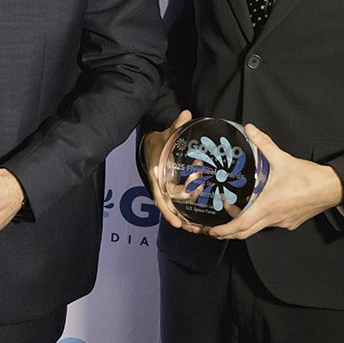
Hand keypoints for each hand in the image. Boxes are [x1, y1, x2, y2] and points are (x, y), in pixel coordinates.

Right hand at [142, 110, 203, 231]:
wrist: (148, 145)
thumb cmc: (157, 142)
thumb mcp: (166, 135)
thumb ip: (177, 126)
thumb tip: (187, 114)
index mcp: (156, 174)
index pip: (159, 196)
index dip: (167, 211)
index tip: (176, 222)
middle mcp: (158, 184)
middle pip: (165, 207)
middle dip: (177, 218)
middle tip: (191, 228)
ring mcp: (162, 187)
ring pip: (170, 206)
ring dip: (181, 216)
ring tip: (195, 227)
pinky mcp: (167, 188)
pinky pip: (173, 200)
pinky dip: (181, 208)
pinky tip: (193, 215)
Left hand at [203, 124, 343, 239]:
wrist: (333, 188)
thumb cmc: (309, 177)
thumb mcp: (282, 158)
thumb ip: (263, 143)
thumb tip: (249, 129)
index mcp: (268, 206)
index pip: (240, 225)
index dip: (223, 231)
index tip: (210, 231)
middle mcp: (273, 218)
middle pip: (244, 233)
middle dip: (226, 233)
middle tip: (211, 229)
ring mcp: (282, 222)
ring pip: (256, 228)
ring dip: (241, 224)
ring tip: (228, 213)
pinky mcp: (289, 222)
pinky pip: (268, 224)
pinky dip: (257, 219)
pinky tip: (252, 208)